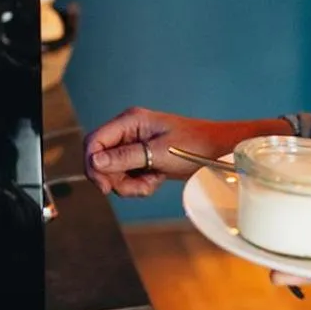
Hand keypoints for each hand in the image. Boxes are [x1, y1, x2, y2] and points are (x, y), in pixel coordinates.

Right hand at [84, 107, 224, 196]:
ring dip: (130, 185)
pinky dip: (139, 185)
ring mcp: (134, 146)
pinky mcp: (141, 158)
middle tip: (137, 188)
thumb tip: (95, 161)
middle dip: (117, 179)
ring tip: (152, 182)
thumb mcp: (158, 153)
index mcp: (130, 121)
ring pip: (114, 173)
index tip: (105, 186)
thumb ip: (125, 157)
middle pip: (102, 161)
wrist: (216, 151)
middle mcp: (128, 131)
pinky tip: (157, 180)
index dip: (93, 164)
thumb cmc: (193, 145)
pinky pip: (128, 177)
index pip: (95, 141)